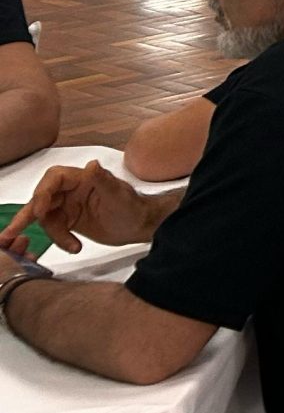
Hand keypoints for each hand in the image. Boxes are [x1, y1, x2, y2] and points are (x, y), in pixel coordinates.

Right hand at [2, 161, 153, 256]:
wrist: (141, 226)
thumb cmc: (133, 206)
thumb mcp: (118, 195)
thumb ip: (103, 180)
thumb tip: (91, 165)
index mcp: (82, 179)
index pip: (54, 179)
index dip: (42, 192)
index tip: (39, 210)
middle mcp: (72, 190)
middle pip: (42, 199)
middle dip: (27, 215)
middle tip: (10, 233)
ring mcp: (69, 206)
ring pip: (45, 218)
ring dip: (52, 234)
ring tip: (71, 246)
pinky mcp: (69, 222)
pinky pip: (54, 230)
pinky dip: (60, 240)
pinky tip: (74, 247)